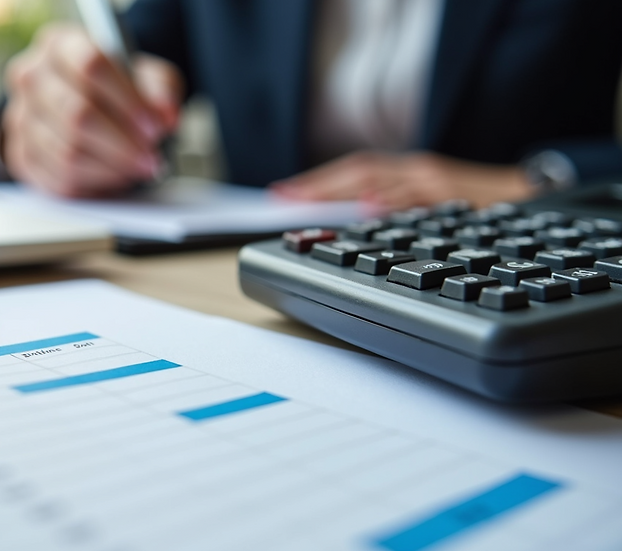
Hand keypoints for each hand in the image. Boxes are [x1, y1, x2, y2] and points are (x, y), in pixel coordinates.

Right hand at [2, 23, 183, 196]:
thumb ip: (160, 90)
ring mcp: (20, 118)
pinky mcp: (22, 156)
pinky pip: (59, 178)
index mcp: (59, 44)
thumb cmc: (116, 87)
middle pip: (76, 114)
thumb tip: (165, 115)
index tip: (155, 125)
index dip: (127, 100)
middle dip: (122, 142)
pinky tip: (116, 177)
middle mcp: (31, 77)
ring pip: (67, 152)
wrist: (87, 106)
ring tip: (139, 168)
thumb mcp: (145, 77)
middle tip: (151, 157)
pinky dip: (94, 184)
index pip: (90, 65)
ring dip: (111, 167)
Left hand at [270, 151, 535, 208]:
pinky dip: (392, 199)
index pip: (353, 172)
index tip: (281, 192)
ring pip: (380, 180)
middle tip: (284, 195)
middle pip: (357, 172)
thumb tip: (350, 228)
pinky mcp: (456, 197)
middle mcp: (417, 171)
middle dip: (318, 184)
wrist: (532, 196)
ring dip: (342, 189)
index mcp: (407, 174)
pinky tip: (369, 205)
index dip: (317, 181)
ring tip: (309, 198)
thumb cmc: (476, 205)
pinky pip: (418, 197)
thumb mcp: (429, 205)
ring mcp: (435, 182)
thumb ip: (394, 211)